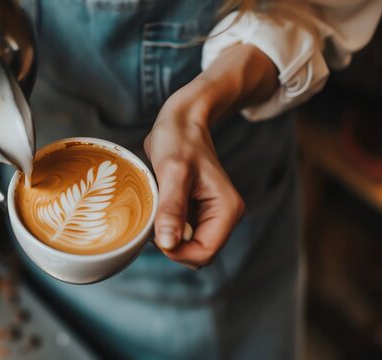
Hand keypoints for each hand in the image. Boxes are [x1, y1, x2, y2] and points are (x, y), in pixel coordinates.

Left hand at [144, 44, 277, 268]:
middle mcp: (224, 216)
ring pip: (187, 245)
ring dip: (167, 234)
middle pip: (196, 254)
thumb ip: (172, 209)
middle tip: (156, 214)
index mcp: (228, 210)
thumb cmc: (179, 140)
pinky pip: (180, 232)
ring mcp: (211, 214)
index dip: (177, 251)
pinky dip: (166, 226)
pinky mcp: (197, 211)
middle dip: (172, 243)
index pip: (204, 253)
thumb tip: (168, 245)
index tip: (155, 232)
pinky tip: (160, 204)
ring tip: (159, 205)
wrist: (181, 120)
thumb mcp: (172, 172)